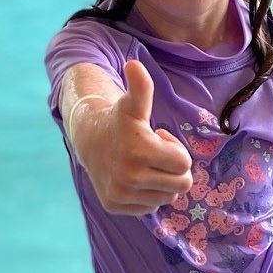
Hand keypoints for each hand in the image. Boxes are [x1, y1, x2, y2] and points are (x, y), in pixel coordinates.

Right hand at [74, 60, 192, 215]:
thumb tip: (134, 64)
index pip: (184, 164)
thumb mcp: (133, 104)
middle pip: (181, 184)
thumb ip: (141, 87)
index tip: (158, 138)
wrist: (88, 139)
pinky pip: (150, 207)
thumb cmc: (119, 120)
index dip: (175, 150)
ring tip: (144, 165)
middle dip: (173, 169)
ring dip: (161, 182)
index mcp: (139, 151)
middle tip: (154, 155)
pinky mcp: (114, 206)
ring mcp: (121, 194)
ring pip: (167, 197)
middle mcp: (129, 177)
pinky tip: (134, 179)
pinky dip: (147, 195)